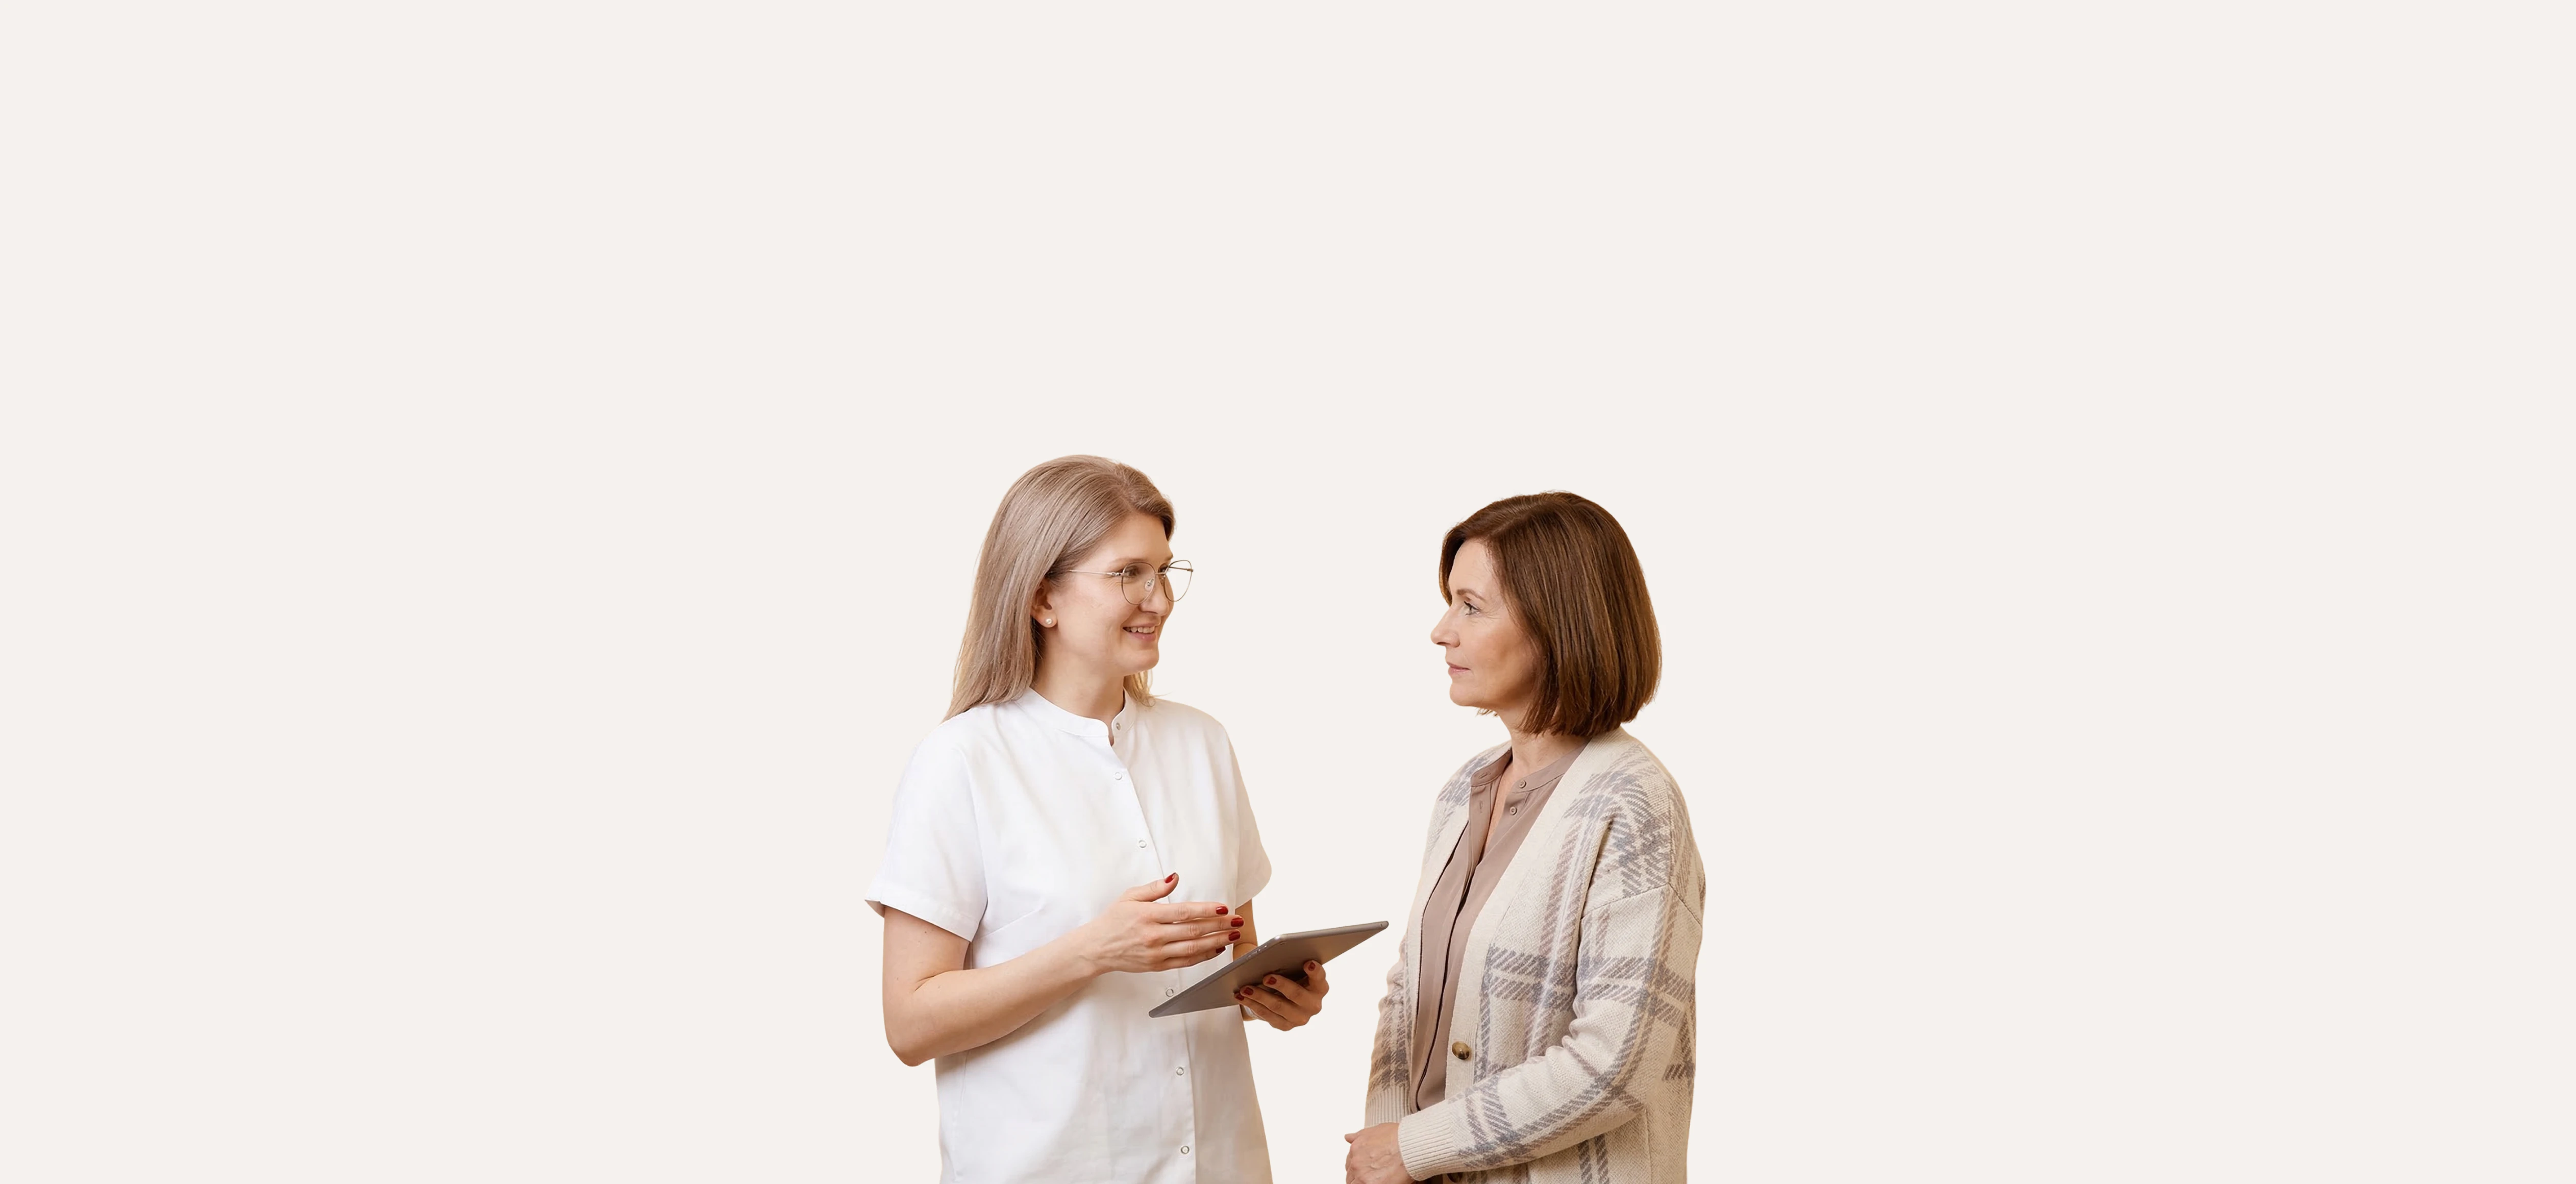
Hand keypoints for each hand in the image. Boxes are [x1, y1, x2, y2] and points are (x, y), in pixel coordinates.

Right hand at [1073, 874, 1242, 974]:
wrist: (1097, 948)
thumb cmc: (1113, 920)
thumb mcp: (1130, 897)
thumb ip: (1155, 888)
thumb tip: (1175, 877)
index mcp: (1148, 916)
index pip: (1184, 912)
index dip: (1206, 910)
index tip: (1223, 907)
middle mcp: (1154, 936)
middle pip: (1193, 930)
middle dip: (1219, 925)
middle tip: (1237, 920)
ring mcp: (1156, 953)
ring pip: (1193, 948)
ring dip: (1216, 941)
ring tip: (1233, 934)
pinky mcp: (1157, 966)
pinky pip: (1185, 962)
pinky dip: (1203, 956)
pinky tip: (1215, 948)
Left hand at [1234, 959, 1328, 1029]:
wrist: (1281, 997)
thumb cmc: (1289, 977)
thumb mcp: (1293, 970)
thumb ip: (1290, 964)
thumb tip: (1270, 959)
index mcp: (1319, 987)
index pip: (1319, 977)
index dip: (1315, 971)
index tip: (1307, 962)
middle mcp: (1313, 1004)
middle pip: (1297, 994)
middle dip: (1281, 984)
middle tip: (1266, 977)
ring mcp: (1300, 1018)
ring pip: (1278, 1006)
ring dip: (1260, 996)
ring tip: (1245, 988)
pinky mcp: (1286, 1026)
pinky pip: (1267, 1015)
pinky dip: (1253, 1004)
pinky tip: (1242, 997)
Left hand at [1343, 1122, 1411, 1182]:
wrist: (1411, 1146)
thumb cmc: (1399, 1137)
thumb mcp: (1376, 1130)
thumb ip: (1359, 1135)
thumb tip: (1348, 1137)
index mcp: (1355, 1149)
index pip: (1349, 1164)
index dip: (1358, 1168)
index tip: (1366, 1169)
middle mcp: (1356, 1163)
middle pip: (1351, 1176)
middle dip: (1360, 1177)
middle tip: (1373, 1176)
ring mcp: (1362, 1176)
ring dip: (1364, 1182)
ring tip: (1378, 1179)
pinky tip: (1382, 1182)